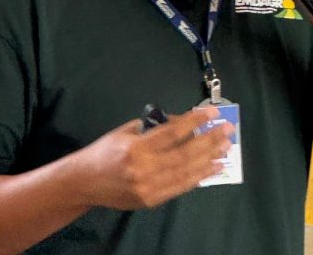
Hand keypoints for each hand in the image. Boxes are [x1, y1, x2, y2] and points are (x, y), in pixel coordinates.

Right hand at [77, 107, 232, 209]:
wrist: (84, 182)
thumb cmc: (105, 151)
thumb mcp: (126, 131)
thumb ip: (154, 128)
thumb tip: (183, 122)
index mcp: (135, 147)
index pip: (171, 133)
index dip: (194, 122)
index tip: (212, 112)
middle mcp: (143, 168)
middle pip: (184, 154)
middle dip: (209, 141)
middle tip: (228, 130)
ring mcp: (148, 187)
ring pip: (186, 172)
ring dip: (209, 160)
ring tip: (226, 148)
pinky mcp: (151, 200)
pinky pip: (180, 187)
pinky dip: (199, 177)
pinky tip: (213, 168)